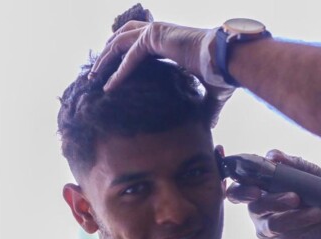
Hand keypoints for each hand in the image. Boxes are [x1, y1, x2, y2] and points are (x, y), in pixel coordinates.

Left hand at [91, 20, 233, 123]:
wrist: (227, 61)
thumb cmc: (221, 74)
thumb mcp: (211, 94)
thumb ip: (207, 107)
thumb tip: (210, 125)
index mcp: (167, 42)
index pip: (137, 46)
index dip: (122, 59)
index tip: (110, 75)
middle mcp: (159, 33)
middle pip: (123, 40)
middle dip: (106, 55)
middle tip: (94, 74)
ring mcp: (156, 32)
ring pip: (120, 43)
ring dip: (105, 60)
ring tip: (93, 78)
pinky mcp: (155, 37)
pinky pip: (129, 56)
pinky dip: (118, 71)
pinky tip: (108, 86)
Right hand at [226, 150, 320, 238]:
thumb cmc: (319, 197)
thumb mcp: (311, 175)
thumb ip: (292, 165)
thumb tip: (272, 155)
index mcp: (261, 190)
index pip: (239, 187)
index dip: (240, 186)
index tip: (256, 186)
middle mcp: (259, 210)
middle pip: (253, 206)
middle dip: (271, 201)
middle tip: (293, 197)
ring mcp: (266, 230)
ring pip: (271, 223)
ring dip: (294, 215)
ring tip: (316, 211)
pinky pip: (283, 237)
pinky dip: (301, 224)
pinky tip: (316, 217)